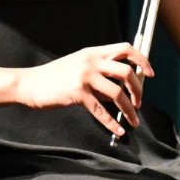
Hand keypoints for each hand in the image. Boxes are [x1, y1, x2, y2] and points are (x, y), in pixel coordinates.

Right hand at [16, 43, 153, 135]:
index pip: (125, 48)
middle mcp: (92, 61)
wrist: (30, 83)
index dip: (142, 60)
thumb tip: (121, 87)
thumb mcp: (79, 65)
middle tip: (139, 102)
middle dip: (138, 89)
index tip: (150, 73)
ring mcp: (85, 77)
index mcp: (94, 52)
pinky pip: (101, 111)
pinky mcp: (77, 93)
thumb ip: (100, 70)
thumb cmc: (55, 76)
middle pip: (126, 72)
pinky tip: (118, 130)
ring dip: (129, 109)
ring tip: (133, 120)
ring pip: (117, 93)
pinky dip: (112, 123)